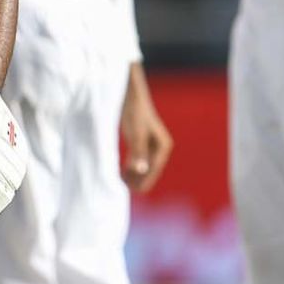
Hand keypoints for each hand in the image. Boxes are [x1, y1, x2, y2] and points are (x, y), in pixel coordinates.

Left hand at [120, 63, 172, 192]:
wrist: (130, 93)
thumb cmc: (134, 111)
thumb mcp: (135, 132)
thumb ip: (138, 151)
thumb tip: (140, 170)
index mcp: (163, 146)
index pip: (154, 170)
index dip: (142, 181)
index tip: (129, 190)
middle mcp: (160, 147)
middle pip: (150, 171)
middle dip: (138, 180)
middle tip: (121, 187)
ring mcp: (152, 145)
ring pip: (145, 167)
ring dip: (134, 176)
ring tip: (120, 181)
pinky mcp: (143, 142)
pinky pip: (140, 161)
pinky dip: (132, 168)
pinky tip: (122, 172)